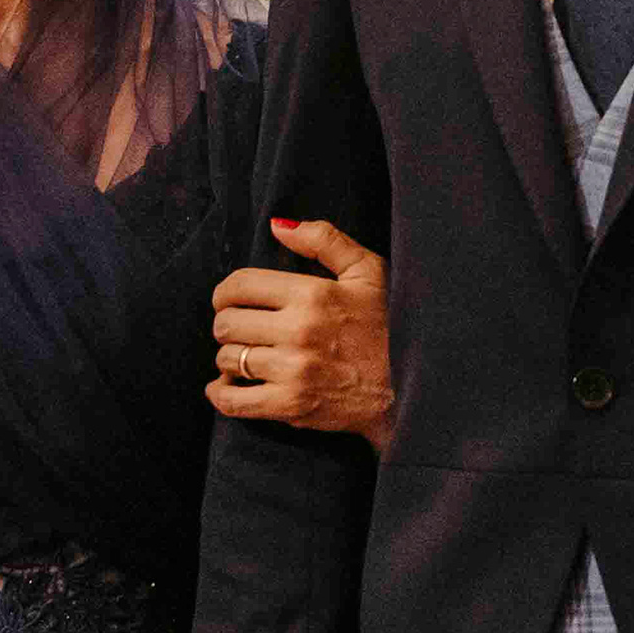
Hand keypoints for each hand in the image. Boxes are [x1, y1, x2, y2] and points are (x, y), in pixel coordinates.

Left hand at [210, 217, 390, 447]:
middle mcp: (298, 331)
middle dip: (226, 324)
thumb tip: (277, 226)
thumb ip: (324, 239)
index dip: (225, 292)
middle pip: (226, 323)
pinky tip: (227, 386)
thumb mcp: (368, 272)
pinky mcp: (292, 406)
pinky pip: (233, 401)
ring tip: (246, 356)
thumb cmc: (390, 325)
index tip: (229, 300)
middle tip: (240, 329)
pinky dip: (221, 394)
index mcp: (312, 294)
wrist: (412, 387)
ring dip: (229, 358)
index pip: (239, 285)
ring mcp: (293, 371)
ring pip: (228, 360)